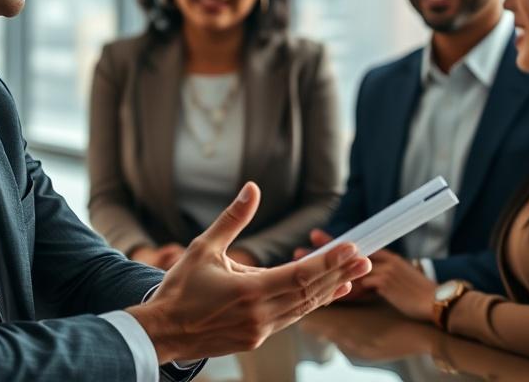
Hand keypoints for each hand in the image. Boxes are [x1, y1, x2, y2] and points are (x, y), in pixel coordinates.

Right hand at [127, 182, 371, 362]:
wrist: (163, 333)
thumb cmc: (180, 290)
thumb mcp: (204, 248)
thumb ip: (233, 219)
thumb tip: (252, 189)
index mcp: (249, 292)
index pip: (300, 275)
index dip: (328, 261)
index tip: (350, 248)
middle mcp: (260, 315)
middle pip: (310, 292)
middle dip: (339, 274)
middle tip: (365, 259)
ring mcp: (260, 330)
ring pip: (304, 308)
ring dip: (330, 290)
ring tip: (354, 275)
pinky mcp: (256, 338)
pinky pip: (292, 318)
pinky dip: (310, 304)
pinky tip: (324, 294)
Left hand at [362, 249, 435, 321]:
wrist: (434, 301)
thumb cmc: (423, 292)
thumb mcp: (407, 275)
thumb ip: (394, 271)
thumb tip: (379, 275)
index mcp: (395, 259)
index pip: (372, 251)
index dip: (362, 258)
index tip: (357, 266)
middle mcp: (390, 262)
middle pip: (364, 262)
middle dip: (358, 272)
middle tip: (356, 281)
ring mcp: (386, 272)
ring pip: (362, 272)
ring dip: (359, 282)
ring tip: (359, 290)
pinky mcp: (384, 284)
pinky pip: (365, 284)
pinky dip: (363, 290)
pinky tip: (365, 296)